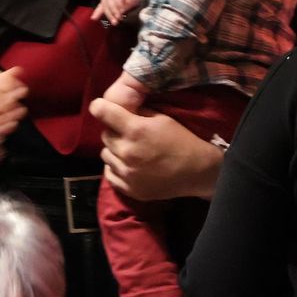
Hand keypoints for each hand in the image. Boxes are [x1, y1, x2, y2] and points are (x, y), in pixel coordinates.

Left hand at [90, 98, 222, 201]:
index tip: (101, 108)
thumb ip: (138, 114)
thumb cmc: (181, 140)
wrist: (196, 172)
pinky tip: (130, 165)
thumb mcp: (162, 119)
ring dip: (115, 150)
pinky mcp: (128, 189)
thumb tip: (121, 110)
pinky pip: (109, 174)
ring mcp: (126, 173)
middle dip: (114, 131)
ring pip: (105, 155)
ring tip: (130, 151)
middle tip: (128, 134)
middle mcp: (126, 151)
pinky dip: (116, 168)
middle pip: (104, 135)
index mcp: (135, 130)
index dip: (99, 107)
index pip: (102, 112)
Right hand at [91, 0, 144, 25]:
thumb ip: (131, 0)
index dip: (119, 4)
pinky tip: (94, 18)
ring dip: (109, 14)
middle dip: (114, 11)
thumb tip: (123, 10)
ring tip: (114, 22)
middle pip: (110, 1)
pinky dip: (97, 13)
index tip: (122, 13)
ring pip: (105, 5)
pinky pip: (100, 6)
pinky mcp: (104, 0)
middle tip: (119, 19)